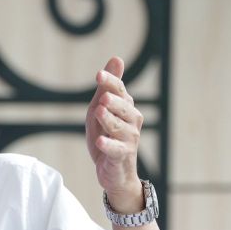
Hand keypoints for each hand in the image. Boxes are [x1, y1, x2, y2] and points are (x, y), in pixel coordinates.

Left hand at [86, 57, 144, 211]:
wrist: (113, 170)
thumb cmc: (107, 136)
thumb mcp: (101, 109)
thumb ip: (107, 87)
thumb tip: (116, 58)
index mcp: (126, 107)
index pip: (119, 90)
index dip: (110, 82)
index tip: (98, 75)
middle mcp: (132, 121)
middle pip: (123, 107)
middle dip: (113, 101)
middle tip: (103, 97)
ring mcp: (129, 139)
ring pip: (119, 126)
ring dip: (109, 119)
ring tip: (99, 112)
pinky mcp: (122, 156)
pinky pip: (116, 149)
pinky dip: (108, 144)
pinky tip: (100, 140)